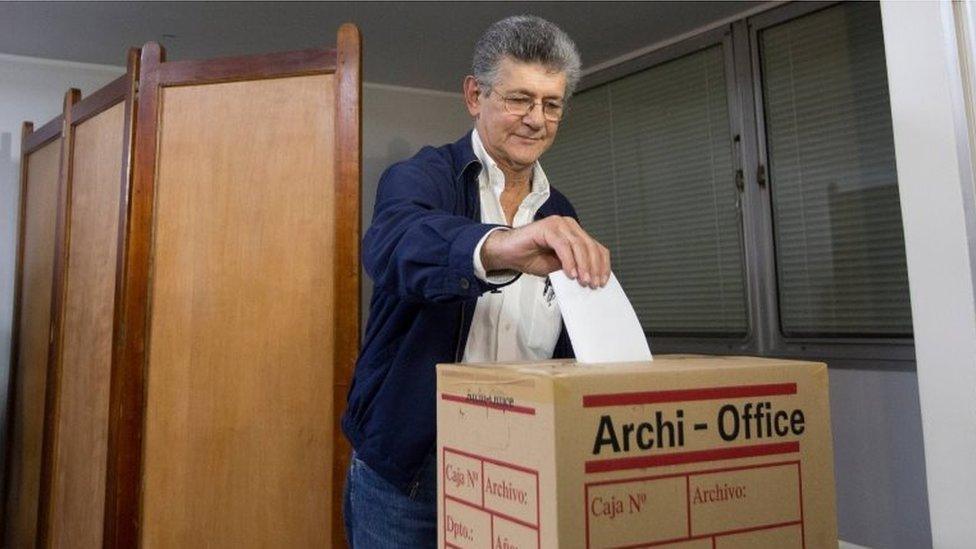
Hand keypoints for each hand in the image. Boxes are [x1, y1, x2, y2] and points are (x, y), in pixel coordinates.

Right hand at [481, 216, 610, 287]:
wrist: (506, 253)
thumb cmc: (529, 257)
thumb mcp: (557, 267)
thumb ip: (573, 267)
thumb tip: (588, 278)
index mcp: (574, 233)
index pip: (596, 247)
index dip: (602, 265)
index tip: (602, 281)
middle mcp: (568, 225)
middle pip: (590, 245)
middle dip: (594, 267)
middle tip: (593, 283)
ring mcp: (558, 224)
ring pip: (579, 245)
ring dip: (583, 265)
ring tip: (583, 280)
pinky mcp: (547, 227)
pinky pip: (563, 245)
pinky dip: (568, 260)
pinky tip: (570, 273)